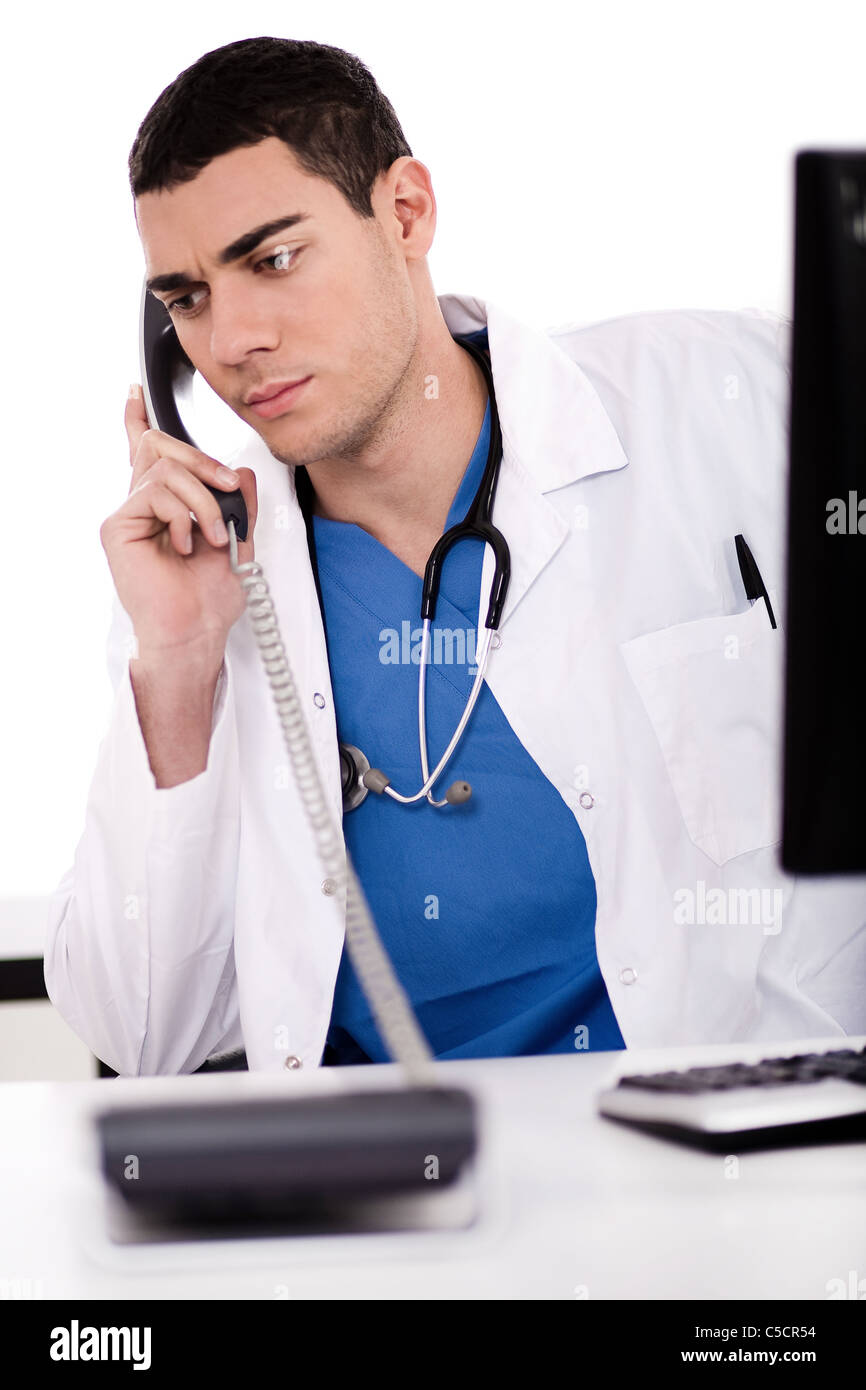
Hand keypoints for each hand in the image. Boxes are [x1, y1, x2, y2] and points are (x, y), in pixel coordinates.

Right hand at [100, 385, 257, 667]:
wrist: (197, 630)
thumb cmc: (211, 598)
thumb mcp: (240, 539)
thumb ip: (241, 501)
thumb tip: (241, 471)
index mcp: (168, 504)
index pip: (147, 453)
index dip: (137, 418)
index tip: (134, 392)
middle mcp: (144, 504)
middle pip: (161, 445)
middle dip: (204, 461)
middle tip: (230, 490)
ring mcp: (129, 514)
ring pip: (167, 467)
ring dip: (204, 499)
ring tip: (215, 534)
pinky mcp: (117, 526)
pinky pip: (156, 492)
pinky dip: (185, 515)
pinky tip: (188, 544)